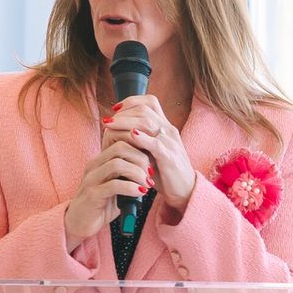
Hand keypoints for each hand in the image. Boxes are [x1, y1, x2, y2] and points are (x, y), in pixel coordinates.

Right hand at [64, 129, 157, 246]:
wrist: (79, 224)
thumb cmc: (101, 205)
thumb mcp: (117, 187)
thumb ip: (129, 177)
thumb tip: (151, 172)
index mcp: (100, 161)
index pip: (121, 143)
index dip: (140, 150)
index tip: (151, 166)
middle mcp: (94, 166)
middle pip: (120, 148)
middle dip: (141, 159)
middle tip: (151, 174)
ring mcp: (91, 179)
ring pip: (117, 164)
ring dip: (137, 173)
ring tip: (147, 185)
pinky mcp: (92, 194)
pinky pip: (114, 185)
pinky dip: (131, 187)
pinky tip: (140, 192)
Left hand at [105, 96, 194, 215]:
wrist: (184, 190)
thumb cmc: (164, 171)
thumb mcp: (152, 151)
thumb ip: (140, 139)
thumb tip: (116, 129)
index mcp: (165, 126)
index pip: (150, 101)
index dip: (131, 101)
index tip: (115, 109)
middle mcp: (168, 130)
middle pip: (144, 109)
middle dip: (123, 113)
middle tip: (108, 120)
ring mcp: (170, 142)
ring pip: (147, 122)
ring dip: (125, 122)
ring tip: (110, 125)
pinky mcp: (169, 157)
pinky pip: (155, 143)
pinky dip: (141, 138)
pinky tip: (129, 136)